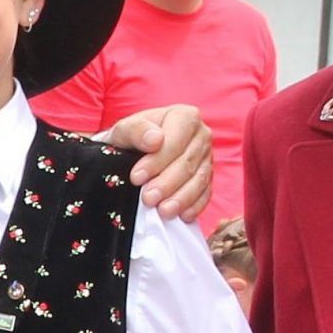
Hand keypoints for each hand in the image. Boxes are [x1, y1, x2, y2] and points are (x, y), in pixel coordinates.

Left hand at [101, 102, 214, 223]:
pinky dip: (194, 206)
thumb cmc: (131, 139)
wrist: (135, 151)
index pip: (175, 140)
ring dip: (181, 198)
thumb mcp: (124, 130)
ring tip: (163, 211)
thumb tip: (155, 139)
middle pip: (188, 162)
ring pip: (199, 180)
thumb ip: (136, 130)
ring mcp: (207, 158)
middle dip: (167, 183)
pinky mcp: (207, 178)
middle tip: (148, 199)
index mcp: (185, 117)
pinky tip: (181, 215)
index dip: (157, 161)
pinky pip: (206, 193)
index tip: (137, 177)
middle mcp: (201, 135)